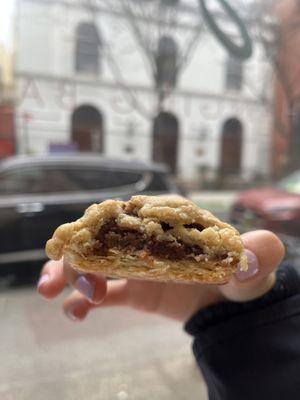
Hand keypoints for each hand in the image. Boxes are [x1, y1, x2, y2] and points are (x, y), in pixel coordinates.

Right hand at [37, 230, 284, 321]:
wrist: (226, 305)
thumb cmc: (238, 277)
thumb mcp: (252, 267)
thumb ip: (256, 256)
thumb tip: (253, 255)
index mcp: (169, 222)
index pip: (135, 212)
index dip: (110, 223)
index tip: (94, 241)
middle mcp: (145, 238)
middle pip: (102, 235)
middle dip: (76, 249)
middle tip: (61, 275)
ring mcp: (133, 263)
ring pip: (92, 261)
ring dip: (69, 272)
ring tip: (52, 291)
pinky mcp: (129, 289)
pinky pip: (100, 292)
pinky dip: (82, 301)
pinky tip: (75, 314)